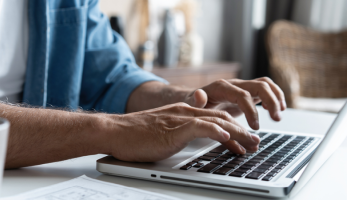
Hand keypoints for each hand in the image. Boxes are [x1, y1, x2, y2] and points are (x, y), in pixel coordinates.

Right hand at [106, 103, 259, 161]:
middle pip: (221, 119)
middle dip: (242, 132)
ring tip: (251, 143)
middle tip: (256, 143)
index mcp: (183, 113)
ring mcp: (179, 119)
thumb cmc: (135, 135)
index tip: (243, 142)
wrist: (115, 132)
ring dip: (237, 133)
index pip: (215, 119)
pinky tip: (227, 138)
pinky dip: (215, 132)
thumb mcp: (163, 131)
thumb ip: (180, 131)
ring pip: (216, 122)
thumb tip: (193, 138)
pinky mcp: (173, 128)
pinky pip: (199, 127)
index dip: (233, 131)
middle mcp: (184, 112)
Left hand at [184, 77, 285, 129]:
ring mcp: (242, 87)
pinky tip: (274, 112)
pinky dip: (274, 98)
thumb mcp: (190, 105)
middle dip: (271, 101)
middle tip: (276, 119)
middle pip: (259, 85)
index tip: (255, 127)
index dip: (251, 110)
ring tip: (279, 115)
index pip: (243, 95)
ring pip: (265, 84)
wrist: (194, 99)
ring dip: (276, 97)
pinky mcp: (247, 93)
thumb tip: (200, 94)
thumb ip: (195, 102)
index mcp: (221, 87)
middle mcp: (234, 84)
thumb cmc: (193, 104)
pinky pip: (265, 91)